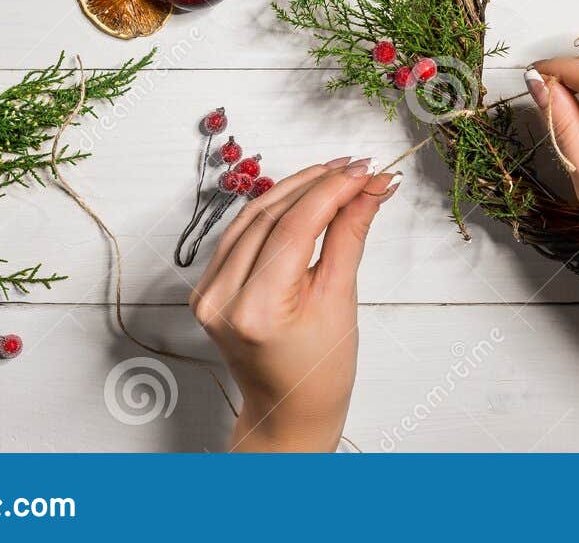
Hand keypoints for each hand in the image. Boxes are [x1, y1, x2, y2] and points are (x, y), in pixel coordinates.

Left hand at [190, 158, 399, 451]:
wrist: (287, 410)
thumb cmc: (320, 371)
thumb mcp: (341, 300)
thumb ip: (350, 236)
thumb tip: (370, 188)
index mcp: (255, 311)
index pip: (293, 228)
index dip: (332, 190)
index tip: (364, 170)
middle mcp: (221, 299)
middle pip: (270, 217)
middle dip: (318, 184)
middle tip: (358, 168)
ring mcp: (208, 293)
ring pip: (252, 218)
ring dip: (296, 189)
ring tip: (337, 173)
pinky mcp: (208, 287)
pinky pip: (241, 234)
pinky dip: (274, 210)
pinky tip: (305, 194)